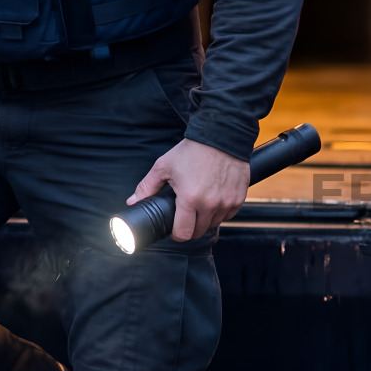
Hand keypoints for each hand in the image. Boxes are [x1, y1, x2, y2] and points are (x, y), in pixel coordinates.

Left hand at [127, 138, 249, 242]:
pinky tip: (213, 200)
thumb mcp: (164, 166)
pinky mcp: (239, 198)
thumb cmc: (192, 150)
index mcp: (190, 199)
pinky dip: (220, 212)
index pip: (183, 234)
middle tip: (185, 216)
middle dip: (190, 227)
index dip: (176, 235)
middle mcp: (210, 204)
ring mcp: (226, 202)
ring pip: (214, 224)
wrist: (221, 136)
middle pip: (199, 232)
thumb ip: (147, 187)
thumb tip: (132, 202)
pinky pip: (228, 215)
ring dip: (205, 220)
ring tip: (199, 204)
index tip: (174, 229)